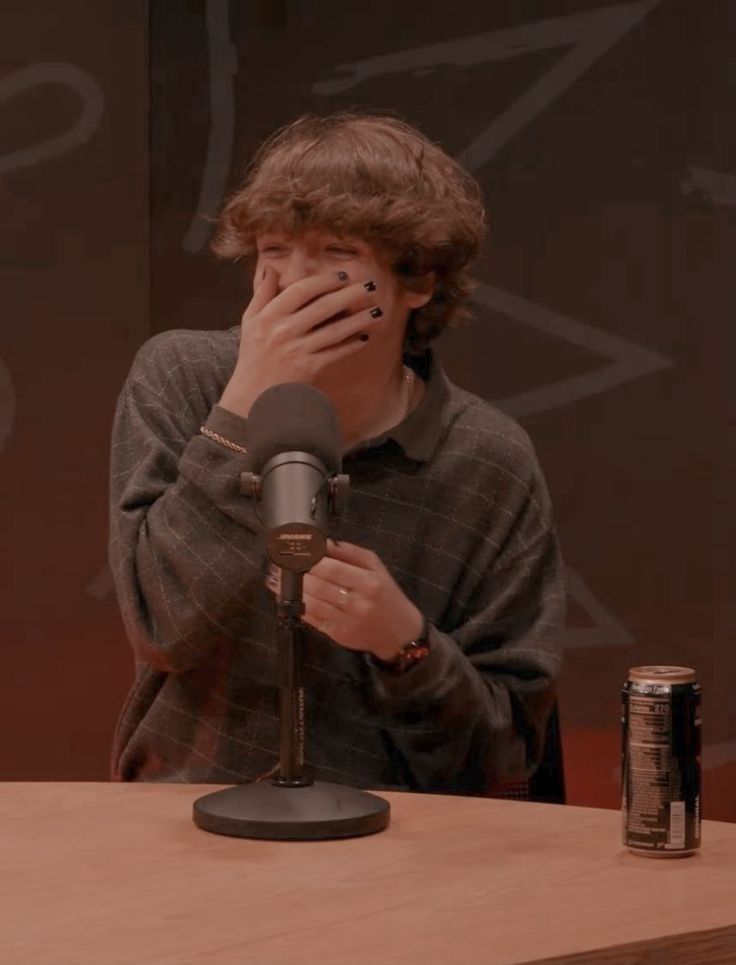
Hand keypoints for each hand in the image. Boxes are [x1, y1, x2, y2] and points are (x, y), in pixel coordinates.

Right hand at [219, 268, 381, 417]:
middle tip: (370, 286)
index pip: (301, 290)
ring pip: (334, 330)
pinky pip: (335, 352)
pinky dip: (351, 344)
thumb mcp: (250, 322)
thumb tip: (271, 268)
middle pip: (323, 307)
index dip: (325, 280)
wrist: (254, 396)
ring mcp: (297, 350)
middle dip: (350, 294)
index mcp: (268, 316)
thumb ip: (262, 294)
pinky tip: (365, 336)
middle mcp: (283, 331)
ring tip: (377, 311)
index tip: (344, 275)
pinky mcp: (308, 368)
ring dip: (358, 319)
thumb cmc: (254, 356)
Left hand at [267, 540, 423, 660]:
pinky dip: (297, 607)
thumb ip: (350, 553)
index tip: (294, 551)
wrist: (398, 633)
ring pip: (311, 603)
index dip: (310, 559)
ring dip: (289, 591)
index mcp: (369, 582)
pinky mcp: (338, 634)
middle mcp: (357, 602)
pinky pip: (313, 620)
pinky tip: (286, 598)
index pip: (332, 568)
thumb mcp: (376, 567)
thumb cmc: (386, 594)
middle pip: (318, 586)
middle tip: (278, 564)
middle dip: (295, 574)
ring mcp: (346, 621)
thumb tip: (324, 542)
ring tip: (274, 580)